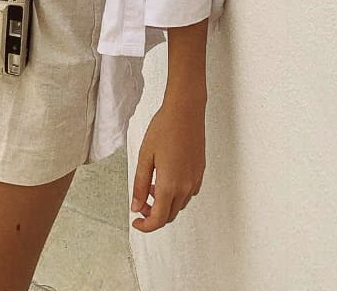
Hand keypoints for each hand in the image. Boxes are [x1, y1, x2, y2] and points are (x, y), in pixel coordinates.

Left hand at [130, 97, 205, 231]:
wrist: (186, 111)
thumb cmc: (164, 129)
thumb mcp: (145, 156)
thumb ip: (140, 185)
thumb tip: (136, 207)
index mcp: (169, 185)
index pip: (158, 219)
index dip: (146, 226)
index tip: (136, 222)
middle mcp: (185, 187)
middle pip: (169, 215)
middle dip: (153, 215)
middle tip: (141, 203)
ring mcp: (195, 180)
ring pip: (179, 205)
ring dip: (164, 204)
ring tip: (151, 186)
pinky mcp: (200, 172)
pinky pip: (188, 193)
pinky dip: (175, 194)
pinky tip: (166, 178)